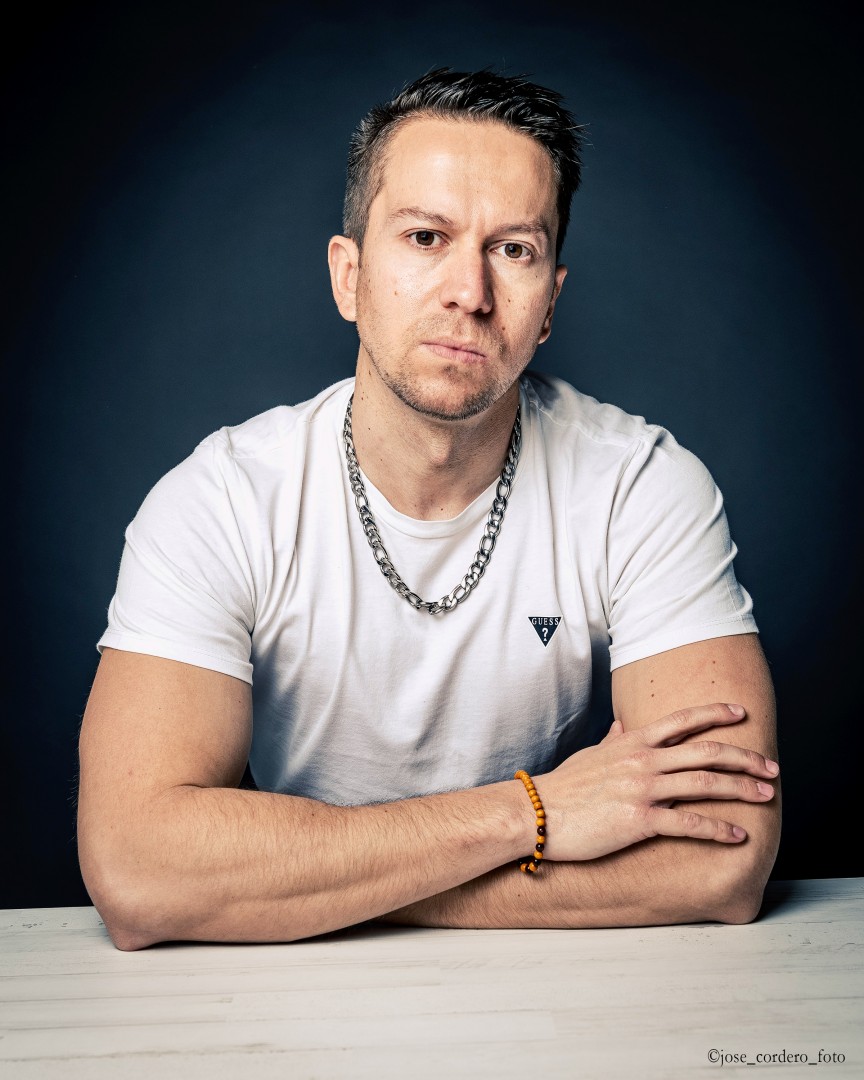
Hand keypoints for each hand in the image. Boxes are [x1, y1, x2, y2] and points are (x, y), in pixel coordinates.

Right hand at [534, 703, 778, 861]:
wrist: (536, 812)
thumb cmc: (562, 786)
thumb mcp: (589, 755)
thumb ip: (612, 741)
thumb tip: (622, 726)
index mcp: (632, 742)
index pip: (682, 720)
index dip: (715, 714)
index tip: (741, 713)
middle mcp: (642, 760)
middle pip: (705, 751)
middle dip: (744, 757)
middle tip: (771, 767)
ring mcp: (642, 789)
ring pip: (703, 784)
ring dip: (740, 789)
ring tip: (765, 796)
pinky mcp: (639, 821)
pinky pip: (688, 823)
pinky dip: (717, 829)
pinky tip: (737, 835)